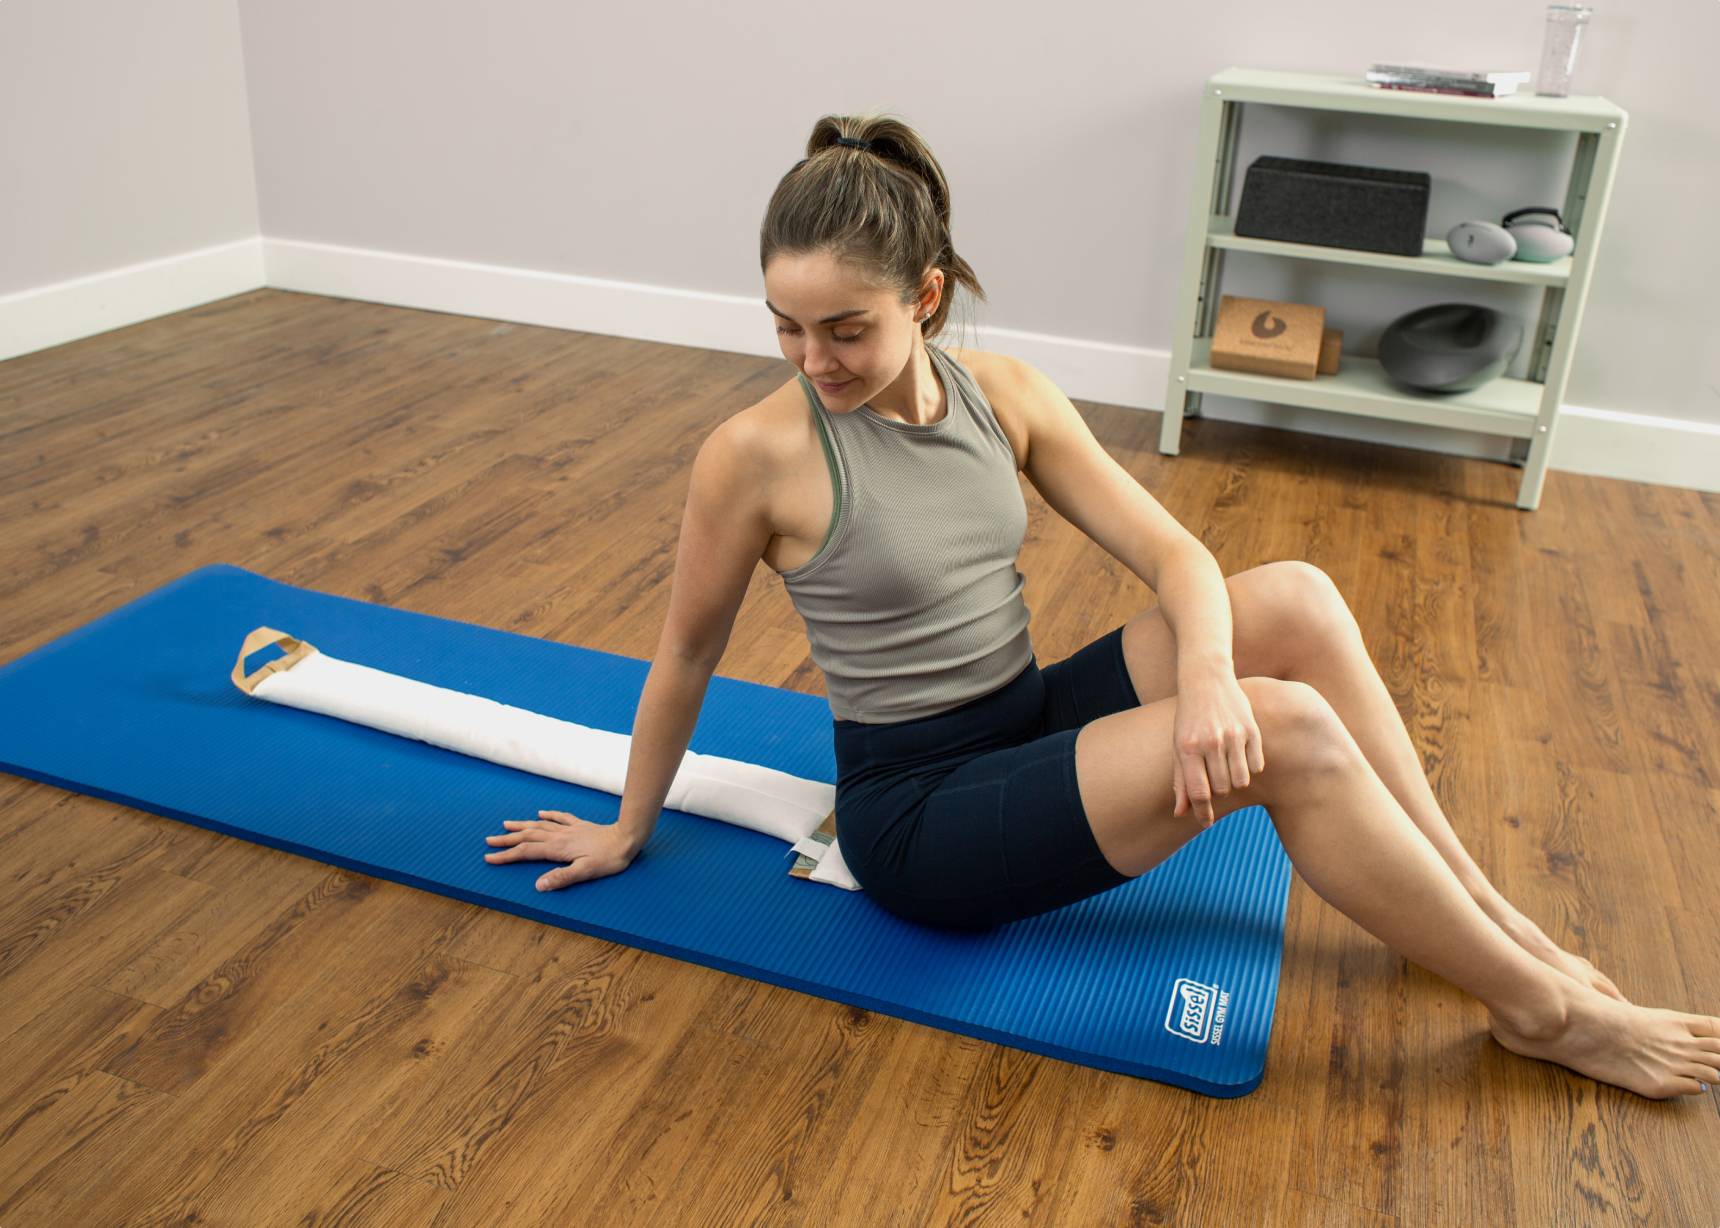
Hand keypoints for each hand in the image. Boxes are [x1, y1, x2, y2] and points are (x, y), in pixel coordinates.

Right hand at [483, 809, 638, 890]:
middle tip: (488, 841)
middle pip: (528, 836)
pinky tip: (540, 814)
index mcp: (558, 849)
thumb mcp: (585, 872)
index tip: (489, 858)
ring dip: (522, 826)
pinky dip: (548, 816)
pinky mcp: (580, 825)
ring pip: (540, 826)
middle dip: (507, 840)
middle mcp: (560, 836)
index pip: (526, 852)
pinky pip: (560, 818)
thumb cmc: (609, 859)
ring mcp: (570, 829)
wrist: (627, 838)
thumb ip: (561, 878)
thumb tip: (538, 885)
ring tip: (506, 825)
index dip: (507, 856)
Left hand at [1171, 672, 1265, 827]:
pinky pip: (1257, 766)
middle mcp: (1211, 742)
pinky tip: (1240, 755)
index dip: (1202, 812)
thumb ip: (1180, 780)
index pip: (1198, 792)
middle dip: (1219, 790)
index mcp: (1188, 748)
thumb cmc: (1188, 718)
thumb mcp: (1178, 746)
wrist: (1206, 680)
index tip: (1205, 823)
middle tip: (1214, 776)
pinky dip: (1250, 767)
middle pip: (1222, 789)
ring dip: (1235, 781)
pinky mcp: (1252, 730)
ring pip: (1241, 781)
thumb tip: (1181, 813)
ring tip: (1227, 766)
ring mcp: (1233, 735)